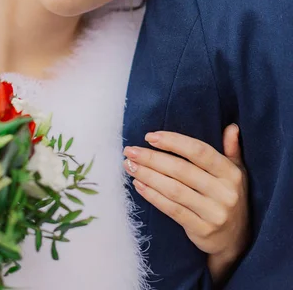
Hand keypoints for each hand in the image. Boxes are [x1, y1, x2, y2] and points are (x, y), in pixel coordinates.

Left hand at [123, 125, 249, 283]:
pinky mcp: (202, 230)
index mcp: (231, 173)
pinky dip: (153, 196)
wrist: (238, 240)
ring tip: (129, 165)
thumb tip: (231, 127)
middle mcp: (225, 192)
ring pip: (174, 190)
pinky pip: (172, 210)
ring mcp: (214, 213)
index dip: (173, 142)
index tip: (150, 137)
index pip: (199, 151)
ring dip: (148, 175)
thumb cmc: (229, 196)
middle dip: (152, 158)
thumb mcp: (237, 172)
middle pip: (181, 170)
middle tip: (130, 151)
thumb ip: (232, 150)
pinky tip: (139, 185)